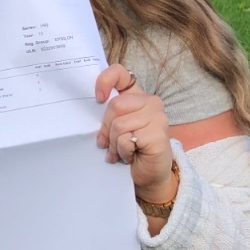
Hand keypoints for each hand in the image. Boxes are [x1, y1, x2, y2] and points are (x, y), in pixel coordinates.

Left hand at [94, 64, 176, 203]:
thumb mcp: (116, 127)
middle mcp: (150, 102)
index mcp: (137, 96)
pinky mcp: (158, 134)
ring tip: (120, 152)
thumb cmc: (130, 149)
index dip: (104, 81)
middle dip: (106, 128)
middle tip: (106, 143)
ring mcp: (157, 117)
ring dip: (114, 144)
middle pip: (115, 105)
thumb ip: (109, 114)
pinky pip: (127, 140)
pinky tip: (131, 156)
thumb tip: (90, 107)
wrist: (149, 175)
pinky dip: (123, 152)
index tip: (97, 98)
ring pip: (119, 125)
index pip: (120, 73)